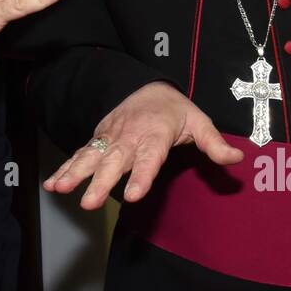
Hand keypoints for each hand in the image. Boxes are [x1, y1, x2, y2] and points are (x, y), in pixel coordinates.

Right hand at [43, 81, 242, 210]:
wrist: (145, 87)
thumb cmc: (174, 110)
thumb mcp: (199, 121)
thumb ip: (214, 143)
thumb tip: (237, 159)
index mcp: (155, 135)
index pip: (148, 159)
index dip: (141, 177)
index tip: (134, 195)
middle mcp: (129, 138)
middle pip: (113, 162)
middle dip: (100, 182)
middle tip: (90, 203)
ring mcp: (110, 139)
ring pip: (91, 157)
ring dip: (75, 174)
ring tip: (61, 189)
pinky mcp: (99, 141)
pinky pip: (81, 155)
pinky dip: (65, 168)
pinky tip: (53, 184)